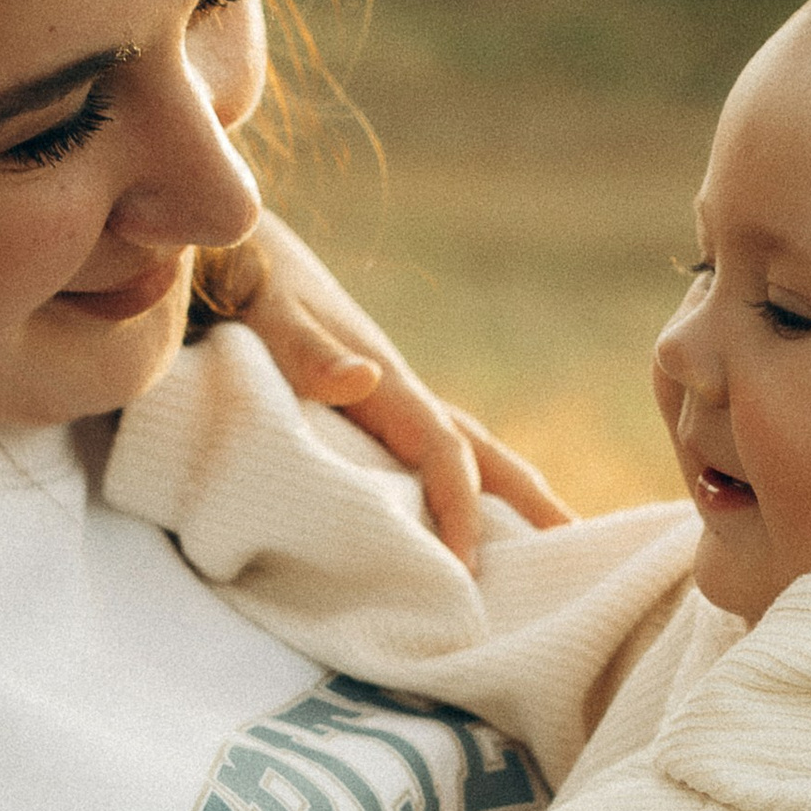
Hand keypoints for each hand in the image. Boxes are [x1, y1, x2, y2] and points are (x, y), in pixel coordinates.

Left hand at [214, 212, 570, 565]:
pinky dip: (451, 489)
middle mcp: (398, 391)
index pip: (445, 453)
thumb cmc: (244, 276)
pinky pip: (420, 457)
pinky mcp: (362, 405)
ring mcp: (385, 398)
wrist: (229, 241)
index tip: (466, 569)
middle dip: (530, 500)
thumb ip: (305, 346)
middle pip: (481, 452)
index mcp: (386, 381)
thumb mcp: (267, 308)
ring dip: (502, 496)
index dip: (460, 510)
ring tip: (540, 546)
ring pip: (459, 453)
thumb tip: (366, 378)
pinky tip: (450, 518)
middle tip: (580, 550)